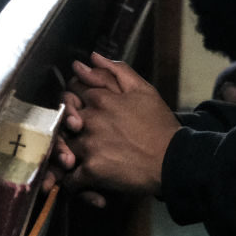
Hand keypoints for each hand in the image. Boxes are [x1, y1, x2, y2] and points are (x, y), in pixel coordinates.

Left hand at [62, 53, 178, 195]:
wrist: (173, 158)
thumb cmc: (159, 123)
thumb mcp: (144, 90)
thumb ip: (117, 71)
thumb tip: (92, 57)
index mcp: (101, 98)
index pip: (72, 90)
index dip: (75, 96)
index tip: (83, 105)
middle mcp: (90, 120)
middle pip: (63, 117)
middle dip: (68, 122)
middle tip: (81, 130)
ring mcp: (89, 146)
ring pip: (63, 146)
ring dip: (67, 150)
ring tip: (80, 154)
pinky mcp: (91, 171)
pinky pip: (70, 176)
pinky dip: (74, 178)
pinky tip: (84, 175)